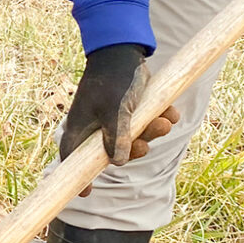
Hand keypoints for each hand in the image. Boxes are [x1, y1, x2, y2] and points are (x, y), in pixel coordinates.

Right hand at [61, 43, 179, 192]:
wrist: (125, 49)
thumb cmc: (113, 78)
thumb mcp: (115, 110)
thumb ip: (117, 136)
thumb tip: (117, 163)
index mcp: (82, 128)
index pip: (74, 159)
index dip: (79, 178)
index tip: (87, 193)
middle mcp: (95, 127)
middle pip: (112, 153)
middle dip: (134, 150)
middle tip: (146, 144)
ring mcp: (113, 120)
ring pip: (133, 139)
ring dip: (151, 133)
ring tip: (165, 122)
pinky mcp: (129, 111)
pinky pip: (145, 124)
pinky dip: (158, 120)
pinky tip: (170, 112)